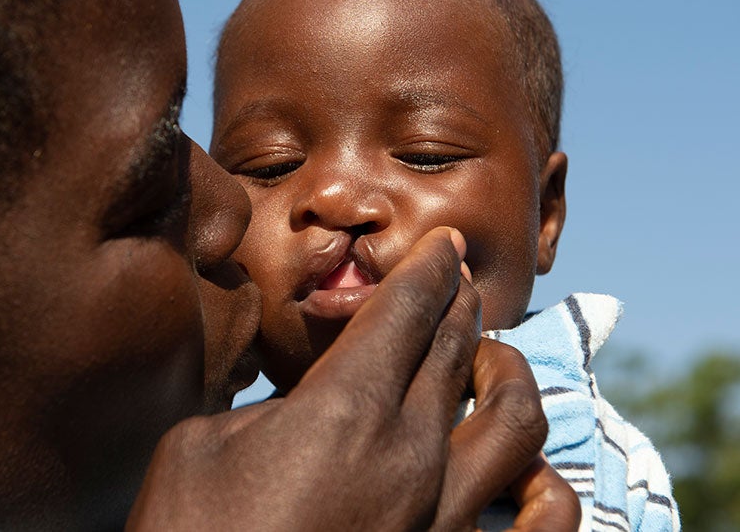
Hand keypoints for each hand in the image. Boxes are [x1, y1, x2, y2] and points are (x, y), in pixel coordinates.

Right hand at [128, 228, 563, 529]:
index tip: (441, 244)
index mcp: (344, 410)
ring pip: (515, 419)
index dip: (426, 268)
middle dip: (457, 301)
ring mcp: (445, 516)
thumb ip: (267, 409)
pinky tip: (527, 465)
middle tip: (455, 279)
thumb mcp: (199, 444)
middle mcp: (411, 454)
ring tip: (490, 357)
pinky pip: (545, 519)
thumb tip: (305, 405)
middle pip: (455, 348)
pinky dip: (548, 480)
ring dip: (507, 370)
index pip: (405, 311)